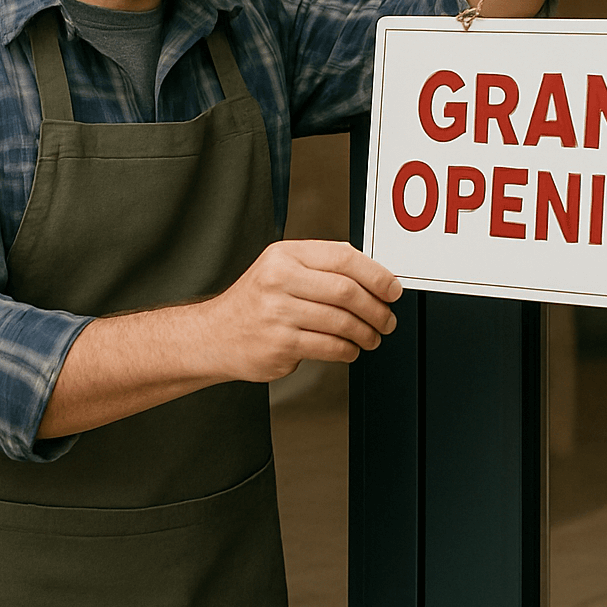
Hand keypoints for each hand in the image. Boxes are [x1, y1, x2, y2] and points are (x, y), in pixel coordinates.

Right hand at [196, 240, 402, 382]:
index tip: (392, 288)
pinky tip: (350, 349)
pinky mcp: (281, 344)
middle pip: (347, 291)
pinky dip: (349, 350)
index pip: (343, 258)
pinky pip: (330, 347)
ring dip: (367, 333)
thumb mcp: (279, 269)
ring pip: (342, 322)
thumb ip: (320, 266)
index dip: (376, 274)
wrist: (213, 335)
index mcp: (285, 256)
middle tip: (387, 319)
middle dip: (377, 309)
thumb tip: (372, 272)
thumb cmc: (254, 302)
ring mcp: (278, 314)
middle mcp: (280, 280)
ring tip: (371, 336)